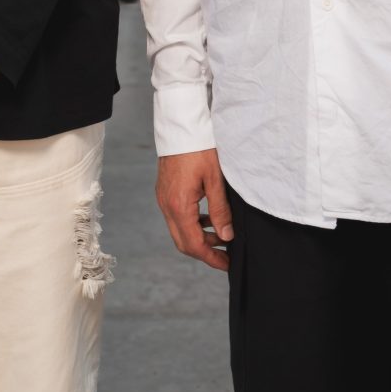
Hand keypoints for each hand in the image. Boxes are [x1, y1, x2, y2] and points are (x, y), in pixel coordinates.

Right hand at [156, 150, 232, 270]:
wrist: (181, 128)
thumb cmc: (200, 149)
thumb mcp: (215, 180)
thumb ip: (220, 211)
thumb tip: (226, 236)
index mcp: (180, 206)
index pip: (193, 244)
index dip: (211, 258)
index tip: (227, 264)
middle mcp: (167, 206)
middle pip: (183, 243)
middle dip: (205, 252)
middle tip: (226, 256)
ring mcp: (164, 199)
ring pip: (179, 231)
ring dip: (199, 238)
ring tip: (221, 236)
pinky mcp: (165, 193)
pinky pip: (176, 218)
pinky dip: (192, 224)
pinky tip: (208, 219)